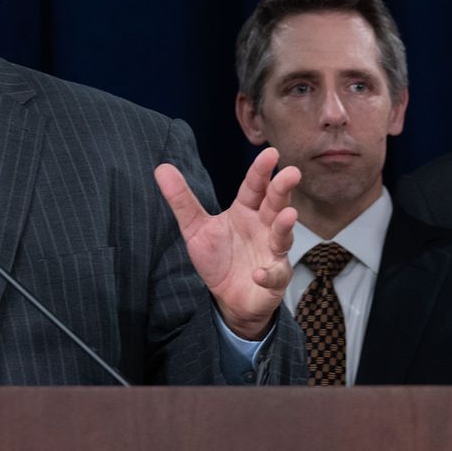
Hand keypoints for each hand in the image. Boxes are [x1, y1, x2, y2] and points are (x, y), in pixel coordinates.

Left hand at [155, 147, 298, 339]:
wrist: (227, 297)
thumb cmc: (218, 258)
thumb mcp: (195, 228)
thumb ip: (181, 200)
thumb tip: (161, 167)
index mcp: (246, 211)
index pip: (254, 187)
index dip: (260, 171)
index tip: (270, 153)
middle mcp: (263, 227)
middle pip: (275, 204)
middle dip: (282, 189)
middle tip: (290, 173)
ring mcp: (272, 252)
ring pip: (282, 236)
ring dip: (285, 227)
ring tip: (288, 215)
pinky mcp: (273, 279)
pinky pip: (274, 274)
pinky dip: (269, 273)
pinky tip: (259, 273)